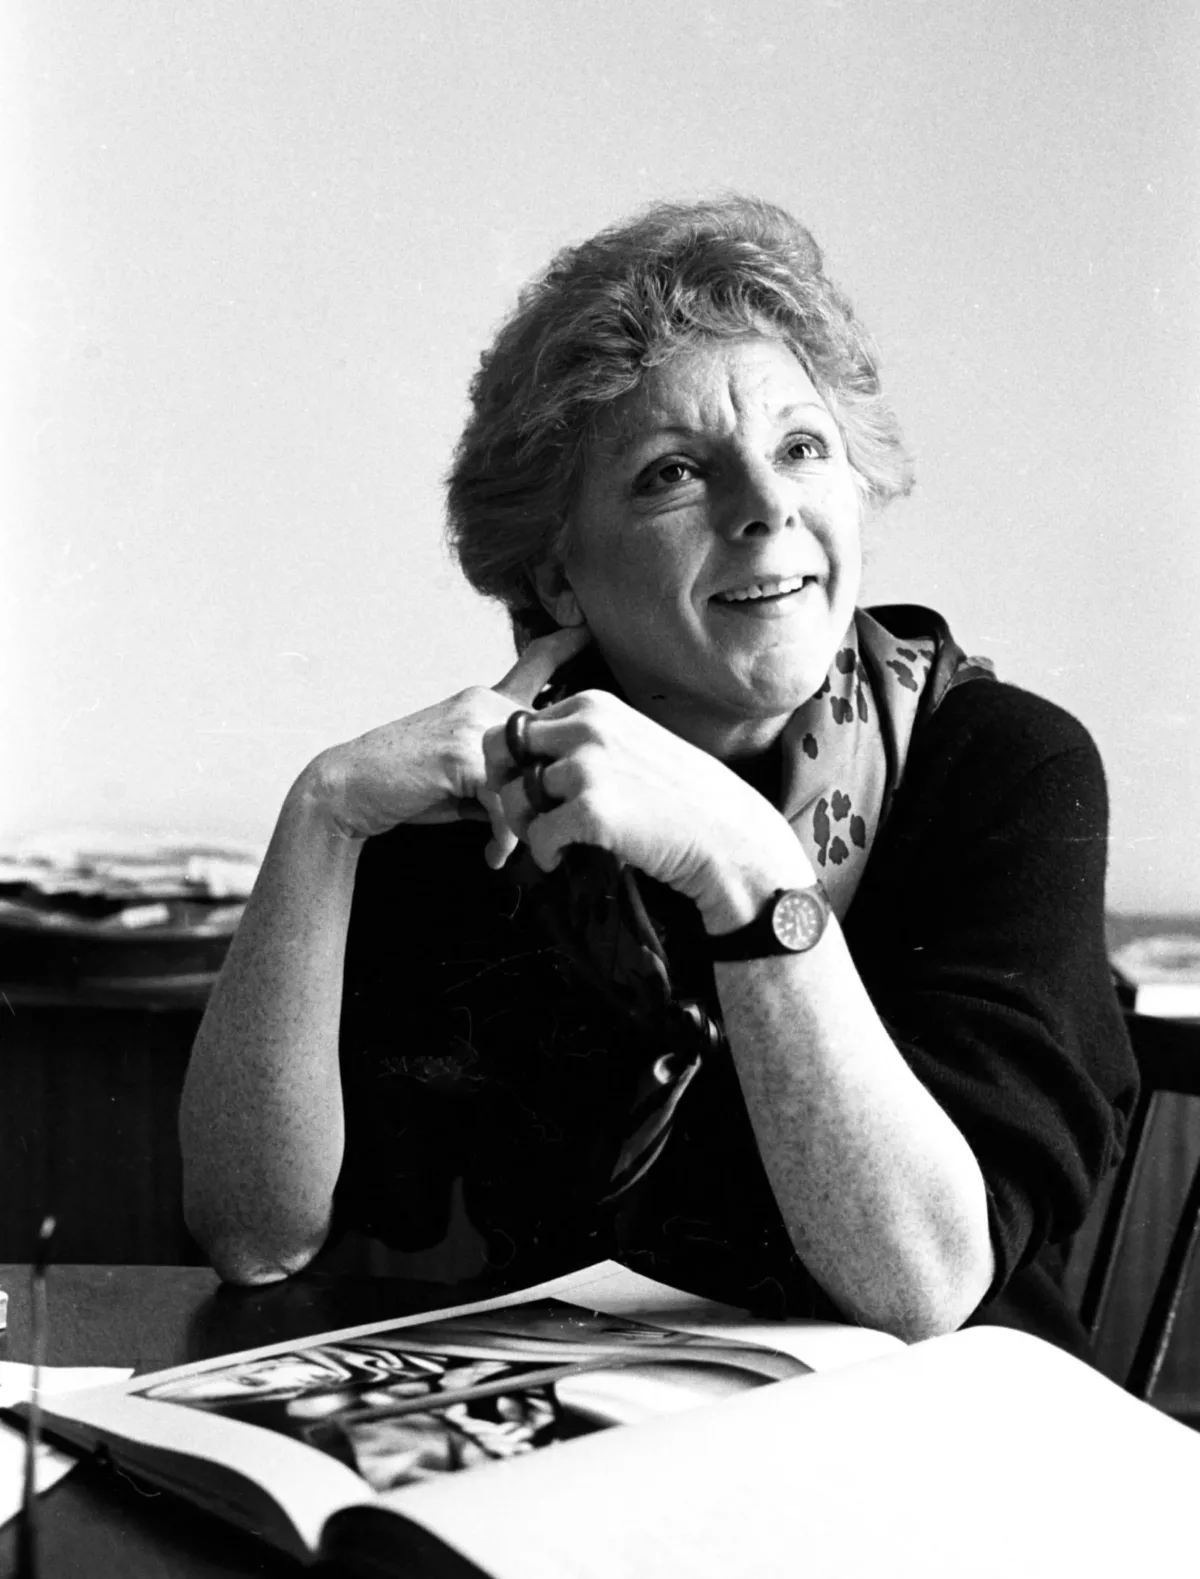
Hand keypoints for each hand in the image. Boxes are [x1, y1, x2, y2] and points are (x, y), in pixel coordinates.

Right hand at [300, 627, 590, 860]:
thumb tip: (545, 800)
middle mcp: (484, 702)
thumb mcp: (466, 774)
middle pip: (551, 742)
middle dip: (555, 792)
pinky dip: (504, 835)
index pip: (536, 663)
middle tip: (545, 836)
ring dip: (527, 823)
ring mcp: (473, 724)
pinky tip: (492, 855)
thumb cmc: (409, 786)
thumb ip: (505, 773)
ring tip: (510, 852)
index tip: (588, 629)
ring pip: (531, 776)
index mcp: (486, 700)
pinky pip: (505, 800)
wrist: (349, 789)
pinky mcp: (460, 754)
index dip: (563, 645)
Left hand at [482, 689, 812, 929]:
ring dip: (525, 825)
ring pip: (514, 794)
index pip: (519, 723)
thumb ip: (586, 740)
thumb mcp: (633, 742)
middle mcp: (587, 726)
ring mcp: (588, 765)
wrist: (730, 837)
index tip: (537, 790)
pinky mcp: (592, 810)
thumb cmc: (683, 798)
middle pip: (499, 747)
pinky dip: (544, 853)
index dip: (518, 761)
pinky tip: (563, 859)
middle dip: (504, 783)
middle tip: (526, 814)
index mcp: (594, 704)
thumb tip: (531, 759)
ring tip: (551, 842)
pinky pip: (537, 834)